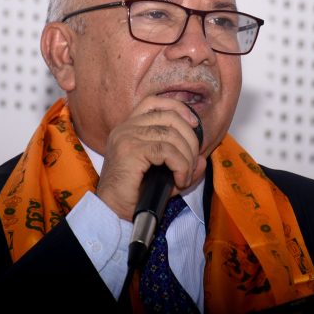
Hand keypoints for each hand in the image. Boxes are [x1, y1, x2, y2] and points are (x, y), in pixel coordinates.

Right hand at [96, 97, 205, 220]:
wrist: (111, 211)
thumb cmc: (133, 194)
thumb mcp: (163, 176)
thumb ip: (182, 165)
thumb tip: (202, 160)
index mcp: (129, 128)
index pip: (154, 102)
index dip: (178, 107)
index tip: (194, 124)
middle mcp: (126, 128)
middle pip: (169, 117)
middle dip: (190, 138)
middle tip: (192, 162)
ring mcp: (127, 137)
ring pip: (171, 135)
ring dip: (186, 157)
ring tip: (184, 176)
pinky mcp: (131, 151)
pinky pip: (167, 151)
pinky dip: (180, 165)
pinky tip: (179, 180)